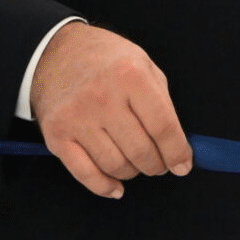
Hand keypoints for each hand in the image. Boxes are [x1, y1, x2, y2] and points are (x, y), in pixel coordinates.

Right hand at [31, 23, 191, 199]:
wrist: (57, 52)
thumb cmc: (109, 61)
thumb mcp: (145, 66)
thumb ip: (163, 103)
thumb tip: (178, 147)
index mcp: (131, 76)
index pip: (163, 126)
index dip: (177, 152)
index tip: (183, 165)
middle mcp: (103, 97)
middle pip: (141, 150)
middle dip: (157, 165)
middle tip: (160, 165)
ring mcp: (77, 118)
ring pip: (115, 165)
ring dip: (133, 173)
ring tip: (138, 164)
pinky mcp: (56, 135)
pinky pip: (85, 173)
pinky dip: (105, 187)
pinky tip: (117, 187)